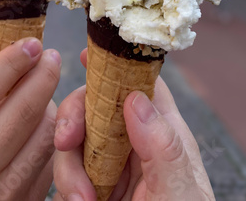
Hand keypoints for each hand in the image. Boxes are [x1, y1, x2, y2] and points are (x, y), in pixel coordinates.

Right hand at [0, 38, 60, 200]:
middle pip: (24, 110)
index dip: (13, 60)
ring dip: (49, 107)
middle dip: (44, 74)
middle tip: (49, 57)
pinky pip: (50, 161)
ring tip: (38, 96)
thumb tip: (20, 62)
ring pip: (45, 134)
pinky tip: (36, 129)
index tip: (31, 44)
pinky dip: (49, 138)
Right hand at [53, 49, 213, 200]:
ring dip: (69, 165)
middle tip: (67, 141)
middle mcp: (133, 142)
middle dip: (76, 118)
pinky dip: (67, 185)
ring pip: (76, 141)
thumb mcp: (179, 189)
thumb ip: (163, 146)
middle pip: (97, 107)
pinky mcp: (92, 187)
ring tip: (82, 200)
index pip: (140, 85)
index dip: (115, 67)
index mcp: (162, 132)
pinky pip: (68, 172)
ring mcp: (110, 165)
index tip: (86, 58)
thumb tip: (135, 98)